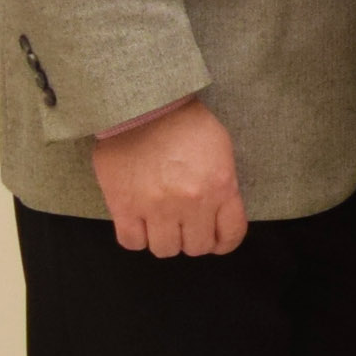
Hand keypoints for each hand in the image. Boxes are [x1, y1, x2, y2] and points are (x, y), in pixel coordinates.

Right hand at [91, 100, 245, 257]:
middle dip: (192, 240)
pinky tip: (139, 225)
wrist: (145, 106)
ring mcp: (157, 207)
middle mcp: (192, 202)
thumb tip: (218, 211)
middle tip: (184, 227)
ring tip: (160, 225)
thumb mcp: (221, 150)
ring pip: (165, 249)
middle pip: (196, 247)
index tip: (215, 239)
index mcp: (221, 187)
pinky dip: (136, 238)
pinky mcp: (124, 206)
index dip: (223, 243)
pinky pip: (132, 242)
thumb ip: (223, 185)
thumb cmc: (186, 123)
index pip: (231, 234)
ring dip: (164, 240)